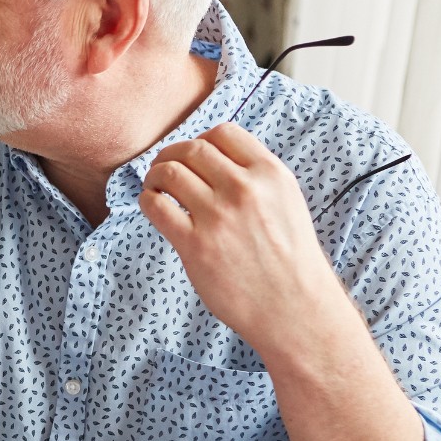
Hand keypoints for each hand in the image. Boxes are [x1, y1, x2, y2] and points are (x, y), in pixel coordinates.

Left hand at [138, 122, 351, 355]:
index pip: (223, 133)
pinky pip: (156, 206)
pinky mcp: (195, 244)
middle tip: (163, 168)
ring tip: (155, 187)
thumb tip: (214, 160)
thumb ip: (256, 178)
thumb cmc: (289, 259)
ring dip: (155, 175)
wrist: (293, 307)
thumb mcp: (286, 202)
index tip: (192, 156)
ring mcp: (218, 216)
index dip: (200, 140)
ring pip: (169, 173)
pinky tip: (153, 206)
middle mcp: (244, 189)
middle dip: (171, 154)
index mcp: (270, 174)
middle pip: (192, 149)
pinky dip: (147, 200)